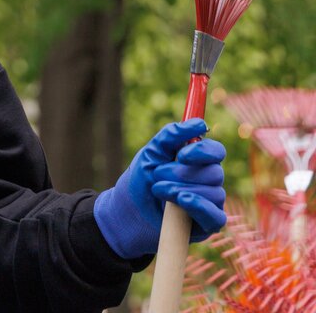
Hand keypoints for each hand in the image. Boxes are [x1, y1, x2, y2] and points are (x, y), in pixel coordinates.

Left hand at [94, 118, 226, 258]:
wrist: (130, 209)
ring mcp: (211, 203)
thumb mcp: (152, 152)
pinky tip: (181, 200)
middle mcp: (209, 181)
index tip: (182, 154)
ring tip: (158, 189)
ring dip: (181, 189)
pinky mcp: (208, 224)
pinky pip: (216, 216)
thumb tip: (198, 123)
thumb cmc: (144, 178)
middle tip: (157, 174)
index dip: (204, 151)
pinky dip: (198, 206)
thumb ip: (171, 135)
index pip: (217, 151)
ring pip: (213, 193)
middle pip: (214, 172)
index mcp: (199, 161)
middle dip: (182, 173)